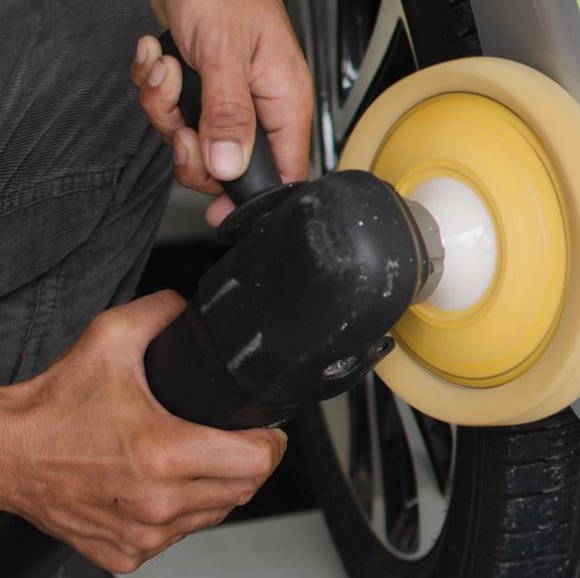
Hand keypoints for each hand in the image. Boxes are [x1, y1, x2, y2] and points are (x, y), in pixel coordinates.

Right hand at [0, 293, 286, 572]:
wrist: (6, 454)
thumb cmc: (53, 406)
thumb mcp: (111, 337)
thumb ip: (164, 311)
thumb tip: (195, 309)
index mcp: (161, 453)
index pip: (257, 461)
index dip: (270, 441)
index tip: (261, 428)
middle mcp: (154, 502)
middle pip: (245, 489)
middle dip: (248, 460)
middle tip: (231, 437)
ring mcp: (140, 534)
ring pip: (216, 514)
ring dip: (217, 487)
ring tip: (193, 457)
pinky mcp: (124, 554)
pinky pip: (179, 535)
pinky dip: (182, 512)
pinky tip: (165, 485)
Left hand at [132, 0, 310, 225]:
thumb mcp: (225, 50)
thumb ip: (228, 114)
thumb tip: (231, 169)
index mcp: (285, 97)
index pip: (285, 171)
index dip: (252, 196)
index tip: (218, 210)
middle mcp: (260, 101)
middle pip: (225, 165)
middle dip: (187, 144)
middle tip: (177, 119)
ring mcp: (228, 93)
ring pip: (190, 139)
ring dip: (163, 109)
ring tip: (165, 68)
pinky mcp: (198, 83)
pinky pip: (169, 112)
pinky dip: (153, 86)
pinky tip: (158, 55)